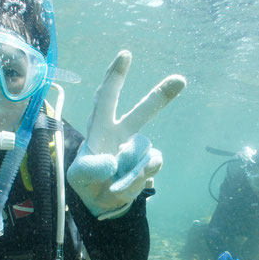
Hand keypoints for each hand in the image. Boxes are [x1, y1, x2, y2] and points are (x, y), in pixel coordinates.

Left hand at [67, 51, 184, 218]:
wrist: (102, 204)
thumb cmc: (88, 182)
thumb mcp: (79, 177)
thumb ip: (90, 168)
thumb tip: (113, 161)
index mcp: (100, 127)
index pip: (106, 98)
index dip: (114, 77)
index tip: (126, 55)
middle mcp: (122, 133)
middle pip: (142, 111)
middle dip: (160, 95)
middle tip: (180, 80)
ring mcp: (137, 149)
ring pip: (144, 149)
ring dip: (129, 167)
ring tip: (113, 180)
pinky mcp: (148, 164)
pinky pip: (150, 166)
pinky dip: (137, 177)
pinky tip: (127, 182)